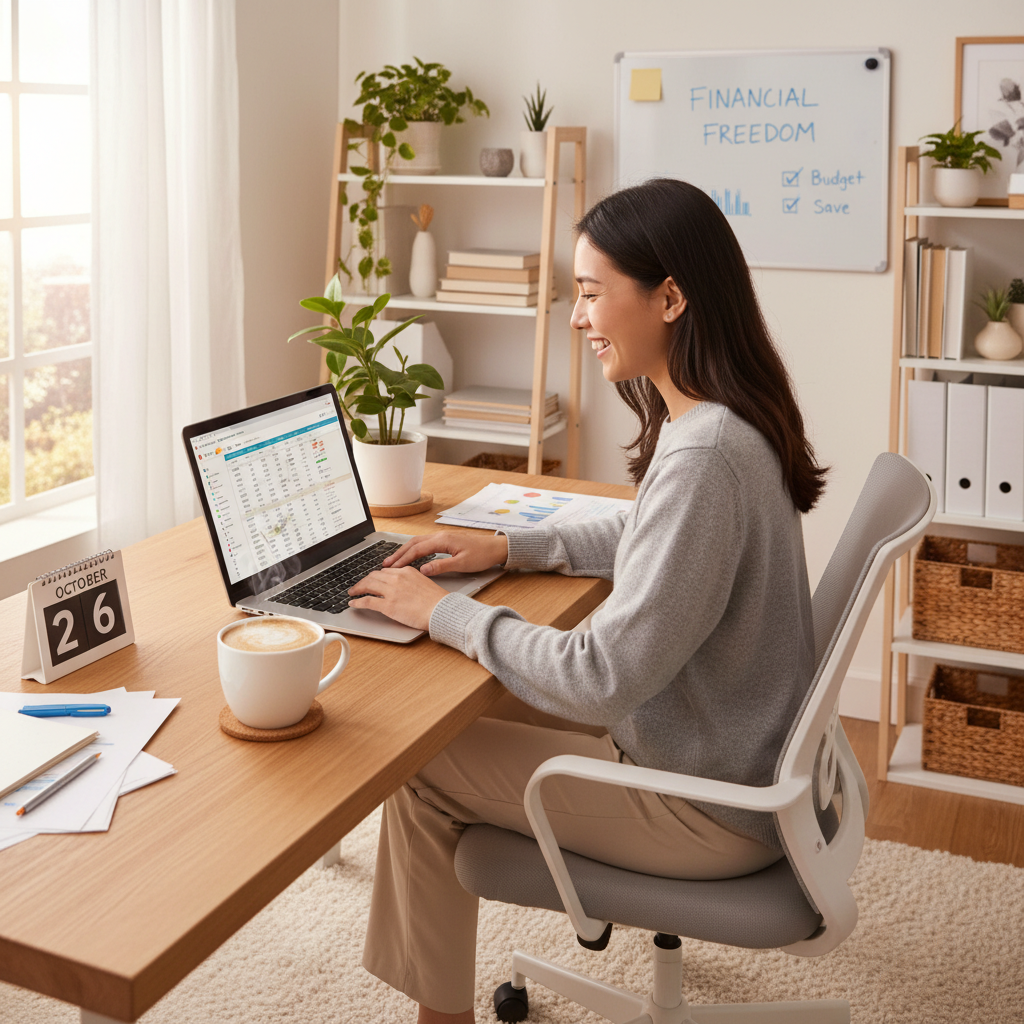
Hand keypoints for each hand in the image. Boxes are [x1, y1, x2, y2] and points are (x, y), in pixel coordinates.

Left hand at [347, 567, 449, 631]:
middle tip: (359, 586)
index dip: (376, 576)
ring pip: (367, 585)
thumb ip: (410, 581)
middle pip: (373, 576)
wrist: (441, 610)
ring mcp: (391, 591)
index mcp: (406, 571)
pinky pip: (367, 601)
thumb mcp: (423, 582)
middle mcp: (397, 578)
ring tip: (352, 593)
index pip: (385, 571)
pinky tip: (354, 603)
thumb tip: (403, 586)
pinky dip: (358, 602)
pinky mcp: (388, 605)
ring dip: (357, 588)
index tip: (372, 580)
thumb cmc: (436, 600)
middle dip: (364, 581)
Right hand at [382, 531, 508, 576]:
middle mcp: (440, 536)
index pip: (417, 549)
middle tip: (385, 564)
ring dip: (404, 551)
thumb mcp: (462, 564)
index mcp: (442, 540)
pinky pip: (424, 543)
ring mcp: (442, 537)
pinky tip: (409, 556)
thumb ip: (441, 566)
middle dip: (398, 554)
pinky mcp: (445, 540)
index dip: (403, 559)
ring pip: (417, 542)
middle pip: (413, 543)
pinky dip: (413, 549)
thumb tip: (422, 570)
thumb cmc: (482, 555)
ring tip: (392, 561)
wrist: (496, 548)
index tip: (391, 568)